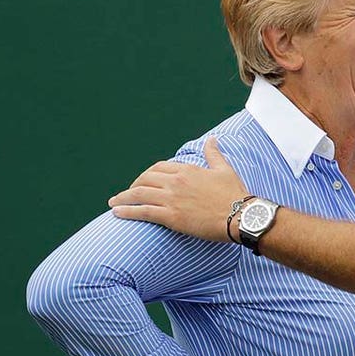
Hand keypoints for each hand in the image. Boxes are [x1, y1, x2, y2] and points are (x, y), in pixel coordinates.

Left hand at [109, 137, 246, 241]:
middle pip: (144, 179)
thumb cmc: (235, 193)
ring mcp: (171, 198)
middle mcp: (176, 181)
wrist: (241, 215)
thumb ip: (214, 154)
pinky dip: (127, 211)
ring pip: (138, 194)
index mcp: (187, 169)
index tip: (143, 182)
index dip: (147, 175)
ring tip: (114, 203)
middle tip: (127, 194)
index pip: (158, 168)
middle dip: (132, 186)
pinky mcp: (170, 216)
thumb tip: (211, 139)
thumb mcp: (224, 169)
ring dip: (123, 198)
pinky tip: (117, 213)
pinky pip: (142, 211)